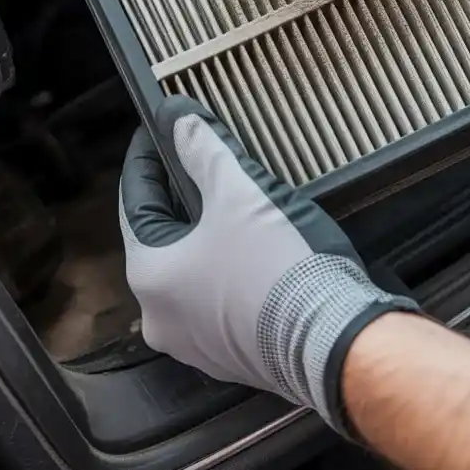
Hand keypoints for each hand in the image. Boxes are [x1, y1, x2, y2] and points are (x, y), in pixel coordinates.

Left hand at [119, 96, 418, 431]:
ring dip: (209, 233)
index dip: (149, 158)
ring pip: (193, 269)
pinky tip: (258, 248)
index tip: (161, 129)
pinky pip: (220, 298)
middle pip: (164, 236)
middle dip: (183, 195)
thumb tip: (176, 116)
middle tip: (205, 158)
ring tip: (238, 199)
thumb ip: (204, 148)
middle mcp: (159, 315)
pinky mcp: (232, 354)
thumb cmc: (279, 265)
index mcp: (149, 274)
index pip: (136, 199)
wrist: (333, 341)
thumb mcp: (241, 192)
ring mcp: (195, 342)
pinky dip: (230, 268)